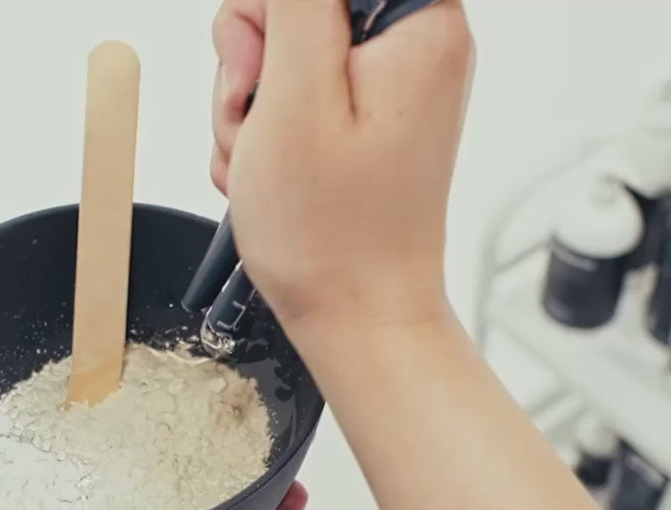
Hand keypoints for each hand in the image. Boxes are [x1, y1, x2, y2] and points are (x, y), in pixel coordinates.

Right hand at [210, 0, 473, 332]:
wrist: (357, 317)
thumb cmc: (334, 235)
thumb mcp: (293, 96)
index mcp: (420, 24)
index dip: (272, 4)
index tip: (265, 51)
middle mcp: (415, 42)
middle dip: (252, 52)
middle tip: (258, 111)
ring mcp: (388, 78)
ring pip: (280, 39)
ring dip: (250, 98)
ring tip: (263, 156)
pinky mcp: (363, 109)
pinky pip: (290, 82)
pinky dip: (265, 124)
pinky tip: (271, 167)